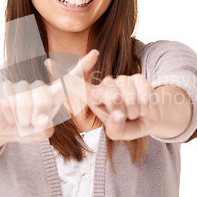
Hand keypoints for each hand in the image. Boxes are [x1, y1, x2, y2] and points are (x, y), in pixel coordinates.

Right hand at [0, 49, 99, 143]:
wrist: (2, 131)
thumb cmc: (27, 130)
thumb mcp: (42, 135)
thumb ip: (46, 130)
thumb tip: (43, 119)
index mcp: (53, 96)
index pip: (70, 79)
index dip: (81, 67)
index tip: (95, 54)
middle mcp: (40, 86)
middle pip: (43, 98)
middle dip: (36, 117)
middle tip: (31, 123)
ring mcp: (22, 85)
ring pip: (25, 101)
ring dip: (22, 118)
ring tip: (20, 120)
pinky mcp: (6, 86)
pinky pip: (9, 102)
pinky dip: (10, 115)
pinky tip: (9, 114)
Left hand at [46, 55, 161, 140]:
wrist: (148, 120)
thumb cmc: (127, 125)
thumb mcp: (117, 133)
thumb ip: (114, 128)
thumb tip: (117, 113)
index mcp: (95, 97)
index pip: (78, 86)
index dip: (64, 76)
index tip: (48, 63)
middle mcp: (106, 85)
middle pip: (110, 98)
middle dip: (120, 113)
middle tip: (124, 117)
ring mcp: (122, 79)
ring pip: (127, 99)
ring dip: (133, 112)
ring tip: (133, 112)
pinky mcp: (138, 77)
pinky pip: (142, 95)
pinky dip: (145, 106)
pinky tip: (144, 106)